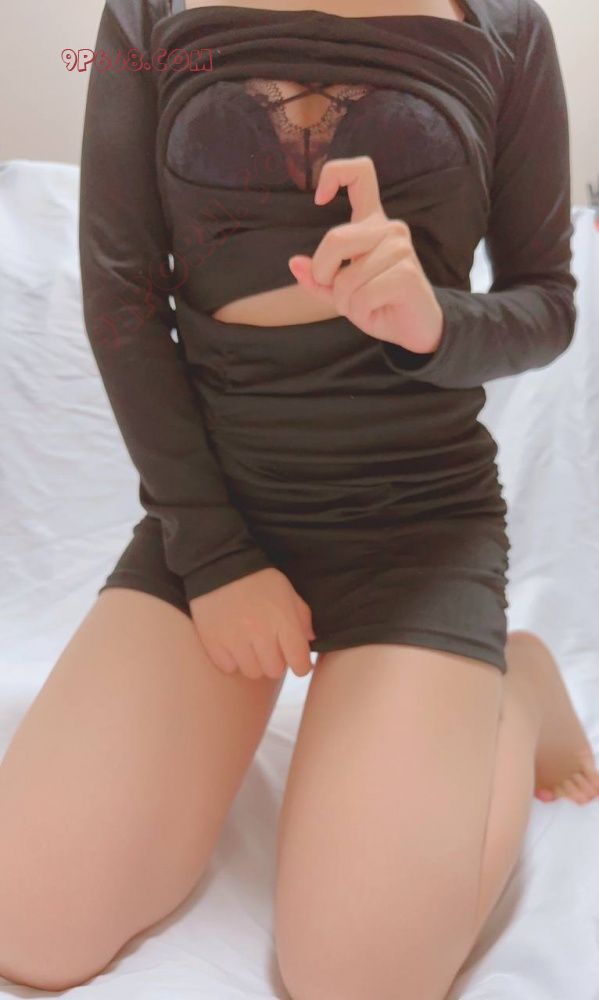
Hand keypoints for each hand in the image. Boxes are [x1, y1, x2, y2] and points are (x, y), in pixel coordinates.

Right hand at [189, 567, 315, 679]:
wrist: (219, 565)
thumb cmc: (258, 580)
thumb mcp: (287, 592)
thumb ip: (302, 618)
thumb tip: (309, 640)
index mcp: (284, 622)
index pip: (300, 664)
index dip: (300, 665)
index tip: (296, 660)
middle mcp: (260, 634)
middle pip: (275, 671)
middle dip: (276, 662)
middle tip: (269, 647)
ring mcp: (235, 640)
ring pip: (252, 672)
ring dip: (254, 662)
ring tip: (250, 645)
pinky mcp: (213, 643)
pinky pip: (228, 667)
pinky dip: (232, 660)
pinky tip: (233, 644)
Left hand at [288, 155, 443, 354]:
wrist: (415, 329)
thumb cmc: (378, 304)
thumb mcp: (341, 292)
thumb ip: (317, 279)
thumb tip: (295, 263)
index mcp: (372, 223)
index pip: (360, 173)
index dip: (334, 174)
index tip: (319, 199)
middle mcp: (389, 228)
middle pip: (335, 240)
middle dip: (323, 274)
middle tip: (336, 293)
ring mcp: (400, 248)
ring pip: (346, 278)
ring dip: (345, 303)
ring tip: (365, 305)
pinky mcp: (406, 273)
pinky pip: (362, 296)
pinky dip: (360, 313)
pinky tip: (376, 311)